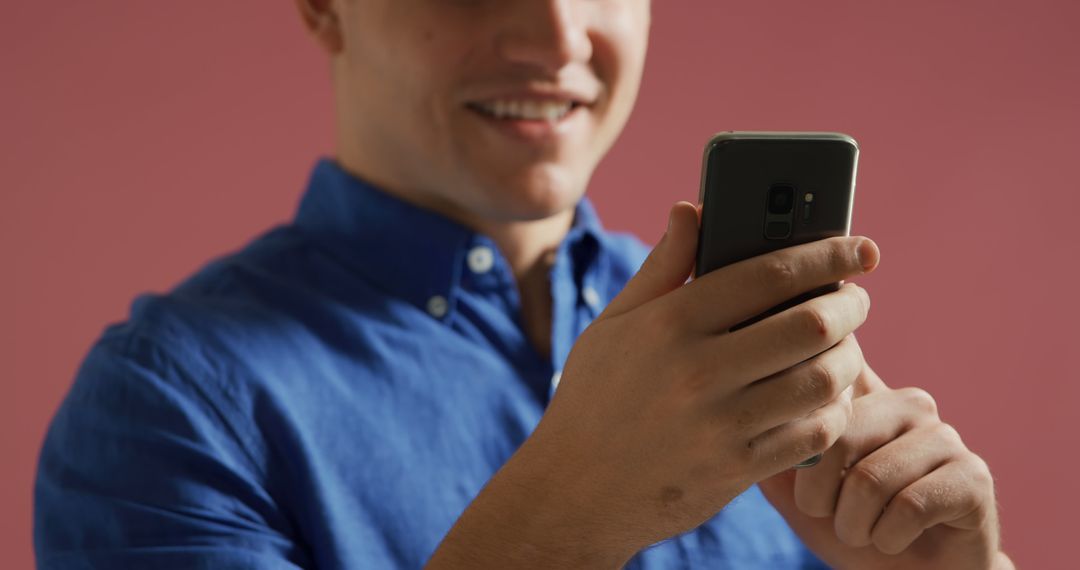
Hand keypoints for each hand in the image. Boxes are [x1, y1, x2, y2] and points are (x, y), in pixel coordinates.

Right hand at [433, 201, 879, 565]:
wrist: (575, 490)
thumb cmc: (595, 397)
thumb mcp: (615, 323)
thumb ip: (662, 265)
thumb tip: (692, 208)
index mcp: (669, 323)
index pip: (769, 273)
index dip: (825, 254)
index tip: (858, 248)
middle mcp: (697, 370)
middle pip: (810, 324)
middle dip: (850, 305)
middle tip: (855, 299)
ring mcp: (720, 425)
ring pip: (822, 380)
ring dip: (849, 358)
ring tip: (843, 347)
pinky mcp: (737, 469)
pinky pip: (814, 433)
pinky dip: (833, 410)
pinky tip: (824, 398)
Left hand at [758, 363, 1011, 569]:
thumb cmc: (851, 527)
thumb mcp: (794, 490)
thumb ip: (770, 451)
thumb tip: (743, 420)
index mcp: (863, 394)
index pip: (823, 384)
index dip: (796, 427)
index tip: (791, 465)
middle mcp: (907, 402)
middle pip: (837, 436)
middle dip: (818, 496)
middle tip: (828, 517)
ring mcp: (945, 436)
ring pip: (870, 478)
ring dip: (854, 525)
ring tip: (862, 532)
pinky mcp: (973, 477)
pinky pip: (909, 506)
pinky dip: (887, 539)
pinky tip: (894, 540)